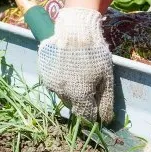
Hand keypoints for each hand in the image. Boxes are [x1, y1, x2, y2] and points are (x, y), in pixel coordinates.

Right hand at [37, 7, 113, 122]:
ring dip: (71, 91)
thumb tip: (106, 120)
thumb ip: (106, 102)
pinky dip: (61, 81)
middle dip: (81, 101)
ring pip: (63, 95)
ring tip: (78, 74)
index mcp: (80, 96)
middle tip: (88, 86)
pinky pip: (54, 84)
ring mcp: (52, 84)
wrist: (75, 31)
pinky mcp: (45, 74)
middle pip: (73, 106)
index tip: (96, 111)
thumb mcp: (106, 78)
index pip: (85, 116)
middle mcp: (63, 93)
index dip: (92, 116)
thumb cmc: (95, 54)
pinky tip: (68, 69)